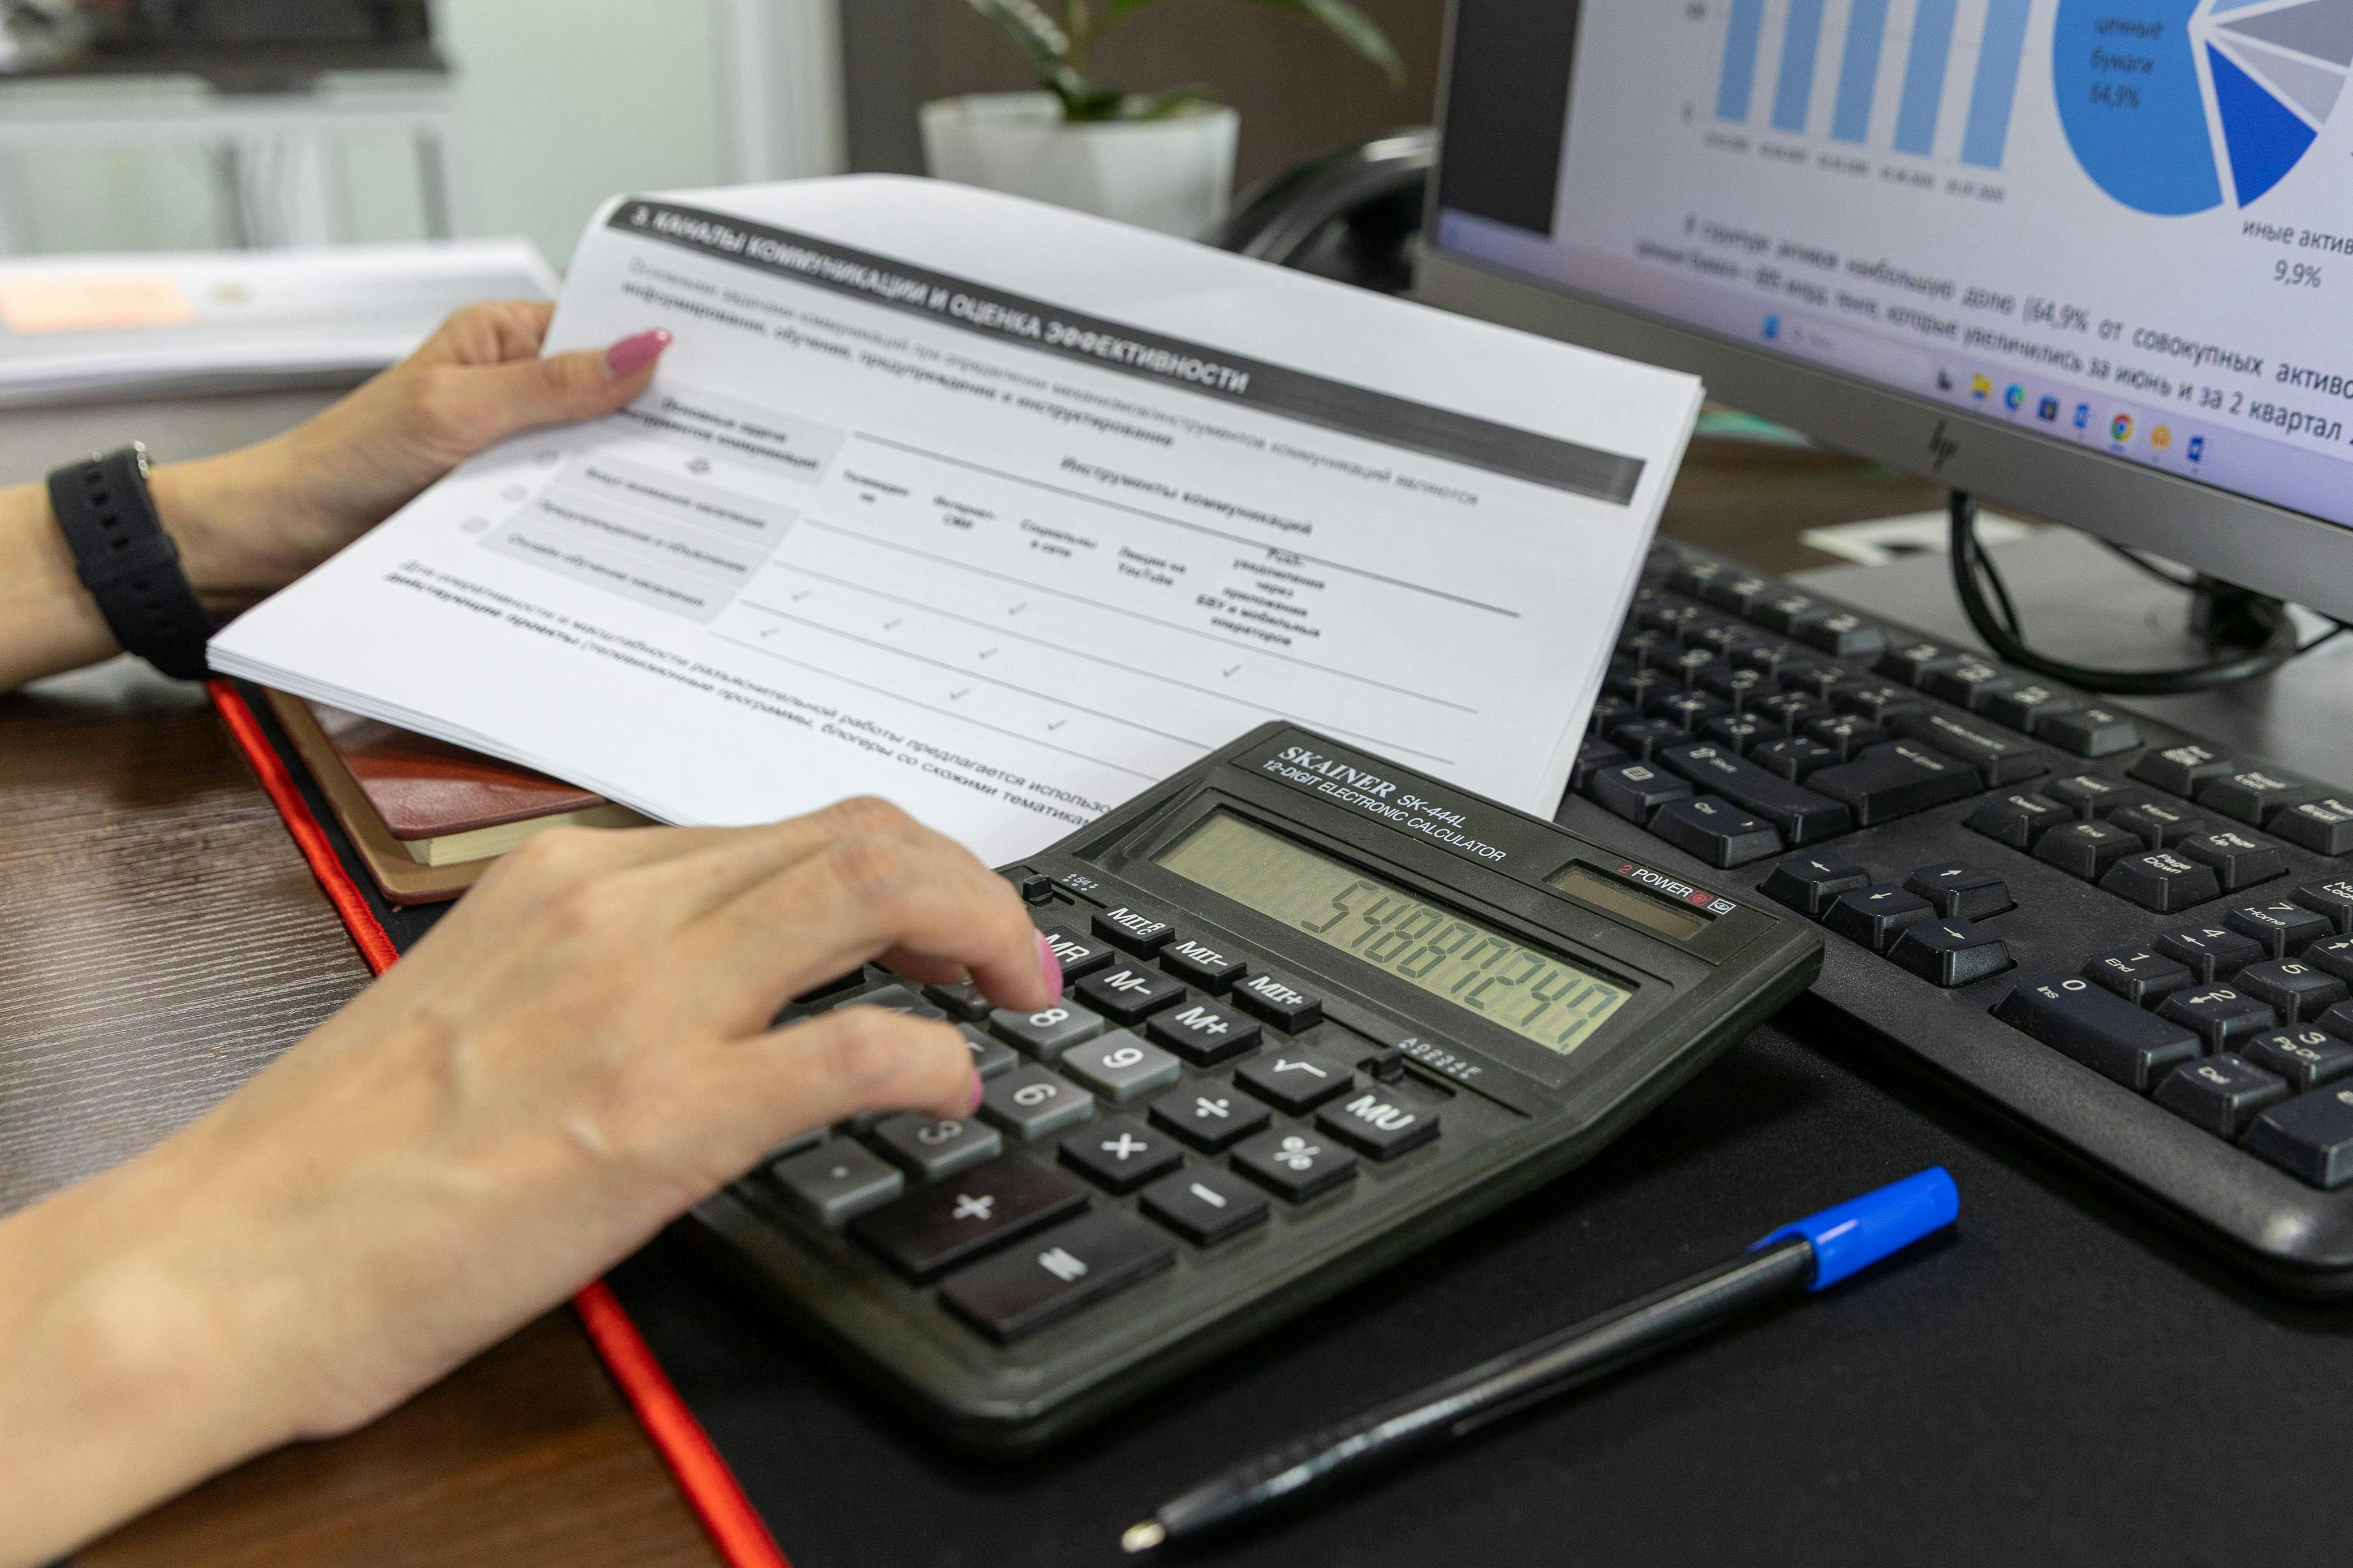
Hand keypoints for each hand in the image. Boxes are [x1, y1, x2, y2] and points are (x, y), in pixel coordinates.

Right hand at [0, 800, 1060, 1564]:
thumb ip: (609, 963)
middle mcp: (616, 909)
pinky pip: (856, 1047)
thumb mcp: (490, 1001)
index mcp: (572, 875)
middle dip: (967, 880)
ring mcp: (645, 1005)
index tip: (942, 914)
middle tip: (1012, 950)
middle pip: (855, 834)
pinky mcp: (664, 1115)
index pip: (786, 828)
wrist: (234, 1255)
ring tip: (1014, 991)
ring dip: (978, 931)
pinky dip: (934, 1059)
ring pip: (873, 892)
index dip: (899, 863)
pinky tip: (954, 1092)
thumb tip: (729, 976)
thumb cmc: (344, 1152)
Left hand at [157, 301, 671, 612]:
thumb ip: (552, 387)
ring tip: (693, 488)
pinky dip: (597, 513)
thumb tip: (640, 349)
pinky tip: (636, 528)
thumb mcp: (456, 411)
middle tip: (728, 438)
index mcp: (499, 338)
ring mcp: (512, 446)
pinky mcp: (506, 500)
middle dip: (658, 414)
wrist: (283, 539)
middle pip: (608, 393)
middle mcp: (511, 387)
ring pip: (594, 452)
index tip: (722, 364)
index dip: (656, 340)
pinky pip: (568, 500)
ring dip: (629, 472)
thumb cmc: (346, 460)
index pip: (599, 324)